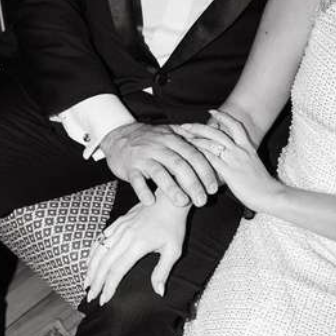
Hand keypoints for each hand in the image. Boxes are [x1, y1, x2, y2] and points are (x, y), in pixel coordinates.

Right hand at [84, 202, 189, 302]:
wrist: (170, 201)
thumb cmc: (174, 227)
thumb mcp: (174, 251)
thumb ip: (163, 271)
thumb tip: (159, 292)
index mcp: (137, 245)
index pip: (117, 270)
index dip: (109, 286)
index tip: (103, 300)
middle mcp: (125, 236)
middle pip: (104, 263)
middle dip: (96, 281)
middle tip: (90, 296)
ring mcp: (120, 228)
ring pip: (99, 250)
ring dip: (91, 268)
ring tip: (86, 282)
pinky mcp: (119, 221)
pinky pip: (101, 237)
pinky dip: (93, 251)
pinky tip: (90, 261)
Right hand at [97, 121, 217, 208]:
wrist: (119, 136)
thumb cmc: (151, 139)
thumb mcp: (170, 133)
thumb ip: (191, 138)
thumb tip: (216, 143)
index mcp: (172, 139)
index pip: (193, 155)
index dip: (205, 171)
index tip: (214, 188)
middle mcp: (159, 146)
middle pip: (179, 165)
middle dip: (193, 183)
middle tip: (202, 201)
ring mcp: (143, 156)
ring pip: (159, 172)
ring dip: (172, 188)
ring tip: (183, 202)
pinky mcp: (129, 167)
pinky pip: (136, 179)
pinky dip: (143, 191)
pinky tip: (150, 202)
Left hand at [172, 109, 278, 210]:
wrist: (270, 195)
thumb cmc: (262, 185)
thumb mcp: (253, 166)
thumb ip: (242, 160)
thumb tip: (230, 160)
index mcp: (248, 147)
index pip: (235, 125)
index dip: (223, 117)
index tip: (211, 111)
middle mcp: (241, 150)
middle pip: (218, 132)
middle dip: (200, 127)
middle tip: (186, 125)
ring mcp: (235, 159)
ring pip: (212, 143)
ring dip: (195, 138)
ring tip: (183, 138)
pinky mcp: (229, 171)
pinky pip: (211, 159)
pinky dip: (199, 155)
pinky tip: (189, 154)